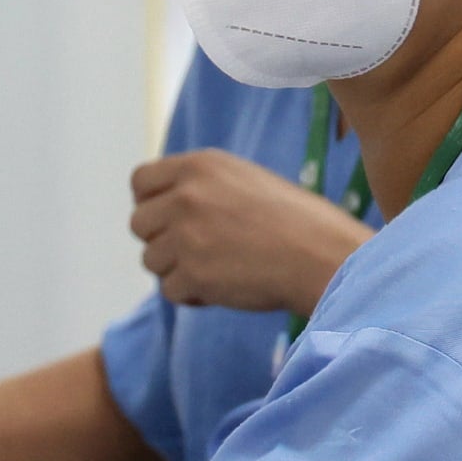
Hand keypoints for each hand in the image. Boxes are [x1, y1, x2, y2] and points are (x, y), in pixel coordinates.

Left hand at [129, 150, 371, 315]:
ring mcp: (186, 235)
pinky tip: (222, 288)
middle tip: (197, 250)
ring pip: (151, 259)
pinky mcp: (192, 273)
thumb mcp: (244, 180)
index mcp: (199, 165)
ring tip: (217, 269)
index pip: (140, 181)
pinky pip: (169, 290)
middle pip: (139, 223)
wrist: (322, 255)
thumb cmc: (296, 220)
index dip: (150, 203)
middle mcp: (185, 195)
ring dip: (177, 269)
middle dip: (162, 240)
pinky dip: (191, 295)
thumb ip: (201, 187)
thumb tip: (164, 208)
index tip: (169, 219)